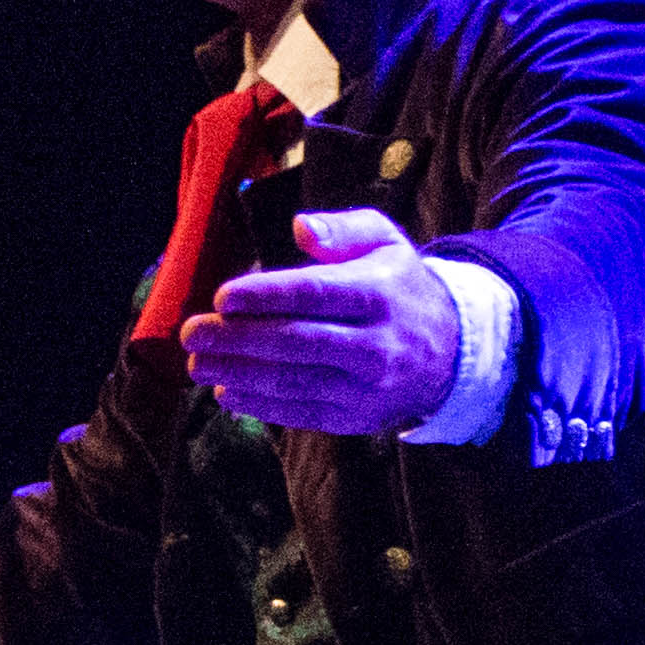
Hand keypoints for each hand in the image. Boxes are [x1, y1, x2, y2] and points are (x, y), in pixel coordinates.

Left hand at [183, 208, 462, 435]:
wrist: (451, 351)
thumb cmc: (399, 287)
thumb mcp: (385, 242)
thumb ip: (343, 229)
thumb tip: (300, 228)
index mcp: (379, 293)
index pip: (315, 294)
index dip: (266, 296)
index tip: (222, 298)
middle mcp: (375, 343)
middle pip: (298, 342)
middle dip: (239, 339)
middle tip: (193, 334)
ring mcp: (366, 386)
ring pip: (295, 382)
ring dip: (239, 374)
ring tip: (198, 363)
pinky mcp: (356, 417)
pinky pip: (302, 413)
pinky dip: (261, 406)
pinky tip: (227, 391)